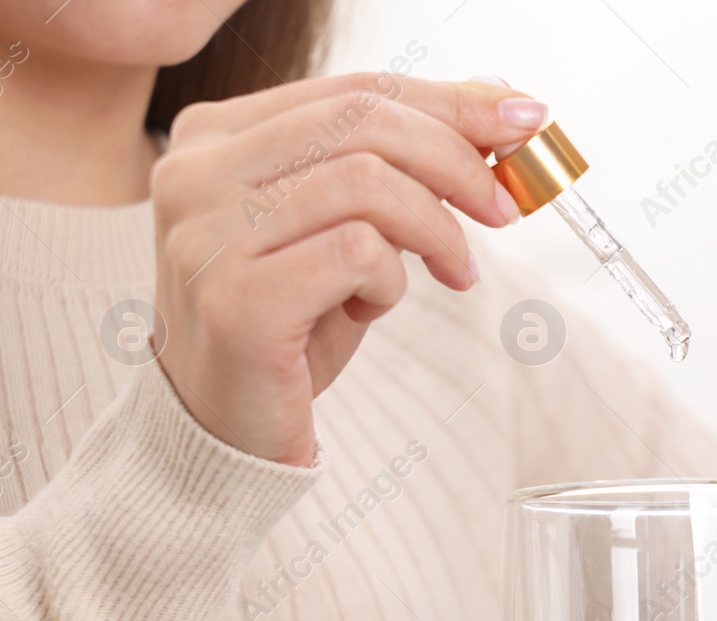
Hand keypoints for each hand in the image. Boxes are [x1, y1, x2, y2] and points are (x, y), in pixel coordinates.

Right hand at [151, 73, 548, 465]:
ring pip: (367, 182)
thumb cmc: (289, 329)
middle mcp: (195, 173)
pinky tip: (375, 308)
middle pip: (363, 122)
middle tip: (503, 208)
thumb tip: (494, 107)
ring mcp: (208, 236)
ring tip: (453, 271)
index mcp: (215, 138)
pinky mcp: (236, 301)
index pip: (353, 91)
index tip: (521, 124)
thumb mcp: (345, 232)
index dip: (449, 102)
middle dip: (457, 160)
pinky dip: (393, 280)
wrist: (224, 432)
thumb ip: (397, 171)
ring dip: (435, 228)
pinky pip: (357, 254)